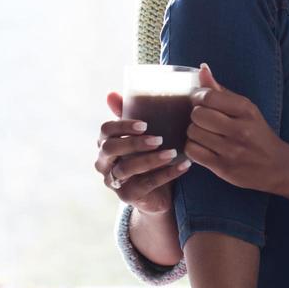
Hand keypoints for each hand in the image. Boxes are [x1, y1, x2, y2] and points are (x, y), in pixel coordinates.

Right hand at [96, 92, 191, 214]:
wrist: (159, 192)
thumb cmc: (150, 155)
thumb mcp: (143, 134)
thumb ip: (132, 112)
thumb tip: (113, 91)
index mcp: (105, 142)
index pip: (105, 130)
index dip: (122, 126)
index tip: (145, 124)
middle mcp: (104, 162)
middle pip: (110, 149)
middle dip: (134, 142)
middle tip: (158, 139)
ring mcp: (114, 181)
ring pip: (127, 168)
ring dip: (151, 159)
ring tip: (172, 152)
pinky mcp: (128, 196)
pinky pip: (146, 184)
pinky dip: (166, 174)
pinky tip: (184, 165)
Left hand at [183, 62, 288, 193]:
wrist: (278, 166)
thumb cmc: (258, 134)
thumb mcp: (246, 109)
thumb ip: (221, 90)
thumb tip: (202, 68)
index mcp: (246, 110)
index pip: (208, 96)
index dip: (197, 97)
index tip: (200, 102)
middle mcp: (240, 129)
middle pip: (198, 115)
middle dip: (196, 116)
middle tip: (204, 120)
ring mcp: (232, 150)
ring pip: (193, 133)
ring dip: (194, 133)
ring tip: (204, 134)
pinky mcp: (224, 168)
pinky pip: (193, 152)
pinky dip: (192, 148)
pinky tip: (202, 147)